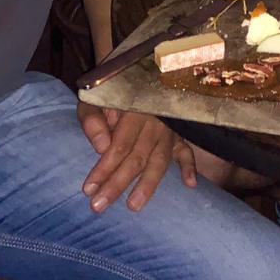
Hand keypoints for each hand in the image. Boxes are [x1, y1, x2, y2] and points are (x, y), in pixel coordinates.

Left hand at [76, 102, 195, 212]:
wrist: (136, 73)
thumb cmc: (111, 93)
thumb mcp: (94, 99)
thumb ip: (93, 120)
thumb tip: (102, 147)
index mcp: (134, 111)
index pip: (119, 146)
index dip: (104, 168)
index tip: (88, 189)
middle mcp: (155, 122)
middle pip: (137, 158)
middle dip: (118, 184)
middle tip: (99, 206)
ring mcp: (170, 129)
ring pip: (160, 160)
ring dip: (148, 184)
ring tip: (134, 205)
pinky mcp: (180, 134)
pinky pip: (187, 150)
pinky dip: (189, 166)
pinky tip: (190, 185)